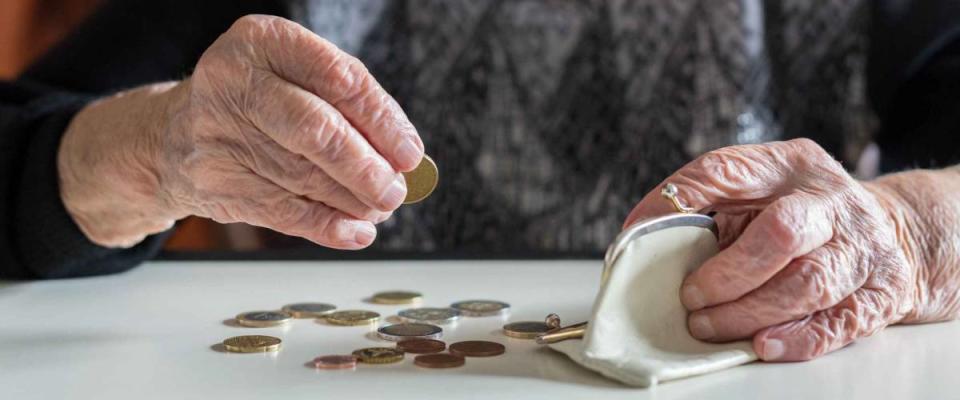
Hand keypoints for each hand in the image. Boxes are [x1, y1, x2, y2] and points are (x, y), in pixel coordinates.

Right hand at [59, 15, 422, 248]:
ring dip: (353, 200)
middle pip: (316, 130)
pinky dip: (327, 226)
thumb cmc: (258, 102)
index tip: (410, 153)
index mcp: (263, 41)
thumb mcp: (295, 78)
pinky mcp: (215, 182)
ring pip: (303, 176)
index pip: (338, 78)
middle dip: (366, 167)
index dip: (382, 120)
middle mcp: (234, 82)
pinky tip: (356, 231)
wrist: (174, 135)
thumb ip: (347, 106)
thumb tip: (402, 156)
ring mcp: (218, 134)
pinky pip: (283, 212)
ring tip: (380, 208)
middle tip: (396, 190)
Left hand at [623, 139, 958, 360]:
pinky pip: (840, 321)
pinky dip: (797, 338)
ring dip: (749, 311)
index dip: (678, 200)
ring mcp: (861, 247)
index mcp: (788, 165)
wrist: (893, 231)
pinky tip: (762, 344)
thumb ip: (710, 205)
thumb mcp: (761, 189)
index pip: (726, 170)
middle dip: (728, 273)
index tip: (639, 232)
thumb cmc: (804, 212)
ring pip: (808, 283)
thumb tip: (641, 237)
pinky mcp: (880, 291)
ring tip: (709, 325)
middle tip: (690, 296)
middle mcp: (830, 201)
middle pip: (782, 233)